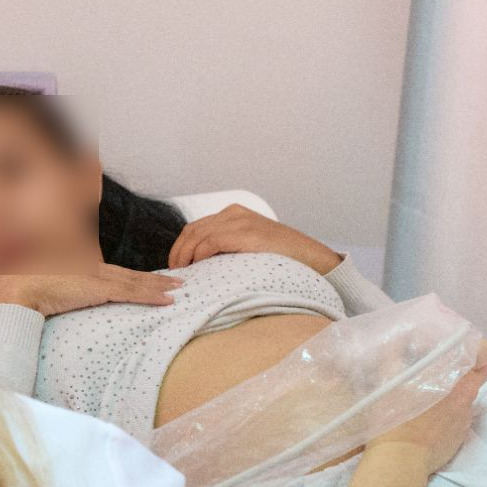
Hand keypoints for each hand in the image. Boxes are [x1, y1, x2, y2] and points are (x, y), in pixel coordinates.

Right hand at [0, 263, 181, 316]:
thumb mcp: (52, 297)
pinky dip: (152, 295)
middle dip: (156, 279)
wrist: (19, 291)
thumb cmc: (28, 296)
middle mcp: (93, 270)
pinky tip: (167, 300)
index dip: (137, 278)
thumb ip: (65, 300)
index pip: (117, 275)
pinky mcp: (98, 289)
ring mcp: (96, 278)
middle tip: (178, 281)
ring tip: (180, 289)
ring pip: (136, 283)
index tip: (154, 281)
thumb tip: (66, 310)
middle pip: (131, 275)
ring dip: (160, 286)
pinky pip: (131, 293)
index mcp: (82, 272)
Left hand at [166, 204, 342, 273]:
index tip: (176, 266)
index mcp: (234, 215)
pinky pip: (211, 241)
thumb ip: (228, 250)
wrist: (312, 259)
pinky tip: (197, 267)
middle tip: (173, 272)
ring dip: (184, 255)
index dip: (180, 247)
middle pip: (192, 230)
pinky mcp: (246, 232)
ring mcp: (240, 221)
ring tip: (182, 273)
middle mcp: (234, 214)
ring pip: (197, 235)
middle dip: (178, 252)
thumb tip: (201, 267)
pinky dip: (199, 254)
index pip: (196, 228)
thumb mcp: (249, 249)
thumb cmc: (282, 260)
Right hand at [363, 341, 486, 474]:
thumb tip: (398, 340)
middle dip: (458, 372)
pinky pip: (456, 420)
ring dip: (450, 395)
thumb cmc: (396, 418)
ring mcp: (463, 424)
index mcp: (459, 384)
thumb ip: (396, 357)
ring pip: (463, 401)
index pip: (484, 357)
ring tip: (426, 397)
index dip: (476, 350)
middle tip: (436, 370)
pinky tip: (425, 421)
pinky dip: (445, 416)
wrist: (400, 461)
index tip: (460, 349)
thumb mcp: (390, 381)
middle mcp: (467, 402)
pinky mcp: (457, 441)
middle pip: (472, 379)